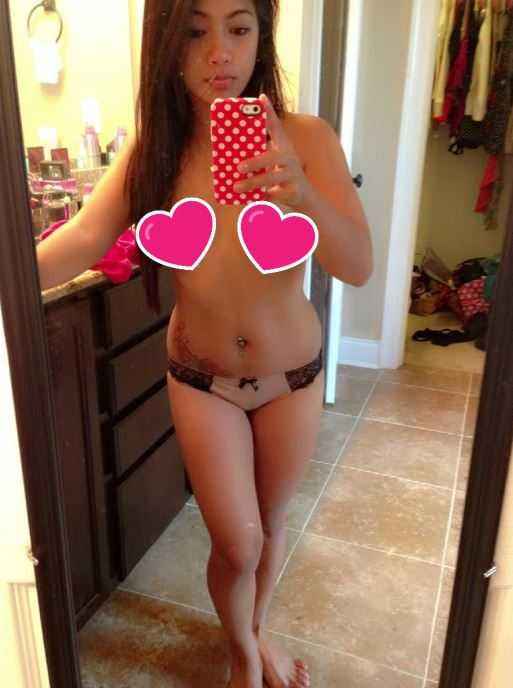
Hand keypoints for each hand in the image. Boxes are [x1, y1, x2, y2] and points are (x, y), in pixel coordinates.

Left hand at [233, 94, 313, 209]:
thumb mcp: (271, 164)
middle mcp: (289, 157)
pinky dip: (263, 198)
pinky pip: (276, 194)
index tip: (261, 99)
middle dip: (255, 161)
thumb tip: (219, 164)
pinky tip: (253, 200)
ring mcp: (294, 174)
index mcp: (283, 146)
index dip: (269, 112)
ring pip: (272, 177)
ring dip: (253, 182)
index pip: (276, 126)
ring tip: (236, 187)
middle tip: (238, 167)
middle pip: (272, 156)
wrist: (304, 197)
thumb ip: (252, 159)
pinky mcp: (294, 190)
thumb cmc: (282, 177)